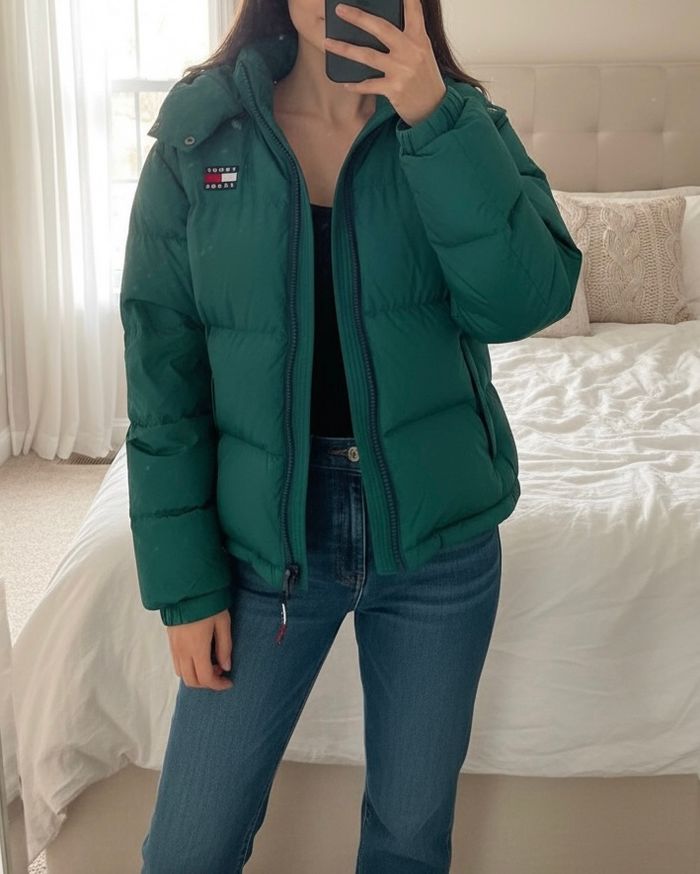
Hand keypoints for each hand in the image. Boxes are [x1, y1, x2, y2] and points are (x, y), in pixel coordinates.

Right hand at [166, 609, 233, 689]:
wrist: (186, 589)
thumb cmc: (208, 604)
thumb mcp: (223, 623)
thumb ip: (225, 647)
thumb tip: (226, 667)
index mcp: (197, 648)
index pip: (205, 678)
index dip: (218, 685)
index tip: (229, 682)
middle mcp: (182, 652)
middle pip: (191, 681)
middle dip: (207, 683)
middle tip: (221, 671)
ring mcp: (174, 647)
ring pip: (182, 674)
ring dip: (197, 676)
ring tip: (211, 661)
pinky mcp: (170, 641)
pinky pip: (177, 663)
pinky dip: (188, 667)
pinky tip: (200, 655)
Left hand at [324, 0, 446, 126]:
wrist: (435, 109)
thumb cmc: (425, 78)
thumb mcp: (423, 53)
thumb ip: (408, 38)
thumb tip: (380, 27)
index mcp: (419, 38)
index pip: (413, 10)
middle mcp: (410, 51)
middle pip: (380, 28)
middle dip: (358, 17)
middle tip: (339, 10)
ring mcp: (401, 70)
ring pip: (367, 55)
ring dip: (344, 49)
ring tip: (327, 43)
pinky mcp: (394, 89)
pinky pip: (368, 85)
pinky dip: (355, 85)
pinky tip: (345, 83)